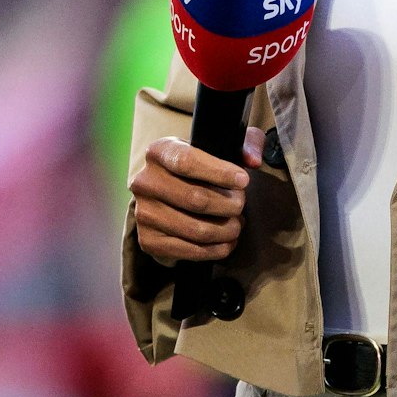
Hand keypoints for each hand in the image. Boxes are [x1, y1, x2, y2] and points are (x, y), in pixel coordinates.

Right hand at [130, 128, 264, 263]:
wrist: (170, 190)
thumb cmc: (202, 165)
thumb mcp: (223, 145)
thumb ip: (245, 145)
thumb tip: (253, 161)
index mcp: (160, 151)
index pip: (187, 162)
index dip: (219, 173)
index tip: (244, 181)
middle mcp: (144, 182)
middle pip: (195, 199)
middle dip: (229, 205)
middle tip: (241, 204)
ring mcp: (143, 213)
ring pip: (194, 229)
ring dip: (225, 230)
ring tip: (237, 224)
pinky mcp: (148, 240)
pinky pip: (187, 251)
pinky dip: (214, 250)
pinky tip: (227, 242)